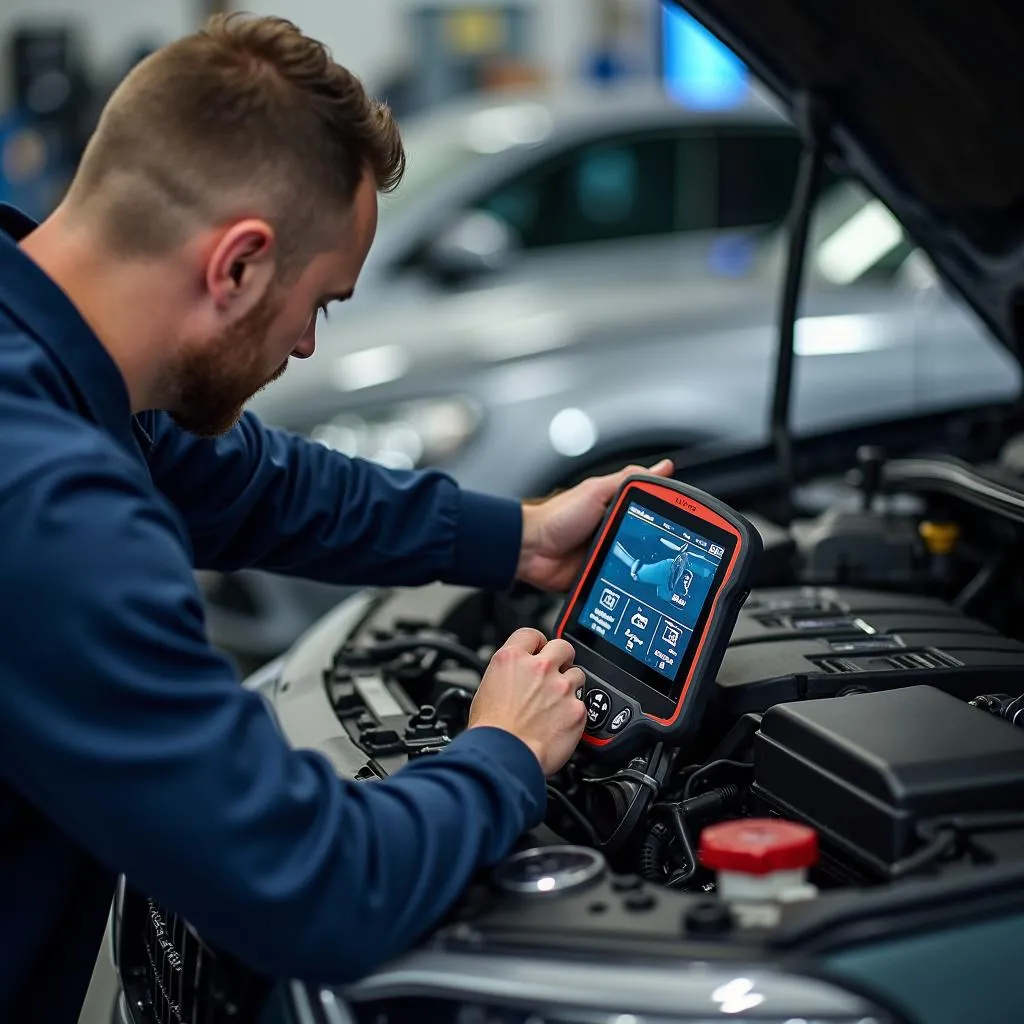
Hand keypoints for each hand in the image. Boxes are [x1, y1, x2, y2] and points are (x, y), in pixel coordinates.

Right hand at [468, 628, 585, 775]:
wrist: (504, 757)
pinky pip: (582, 704)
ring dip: (570, 686)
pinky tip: (560, 723)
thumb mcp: (486, 690)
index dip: (537, 643)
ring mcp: (561, 688)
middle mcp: (539, 668)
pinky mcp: (577, 709)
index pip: (532, 634)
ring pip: (577, 674)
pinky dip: (574, 712)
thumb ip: (507, 675)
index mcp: (512, 659)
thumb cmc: (491, 731)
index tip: (539, 650)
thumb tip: (515, 678)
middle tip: (556, 672)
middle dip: (561, 658)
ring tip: (557, 704)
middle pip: (562, 647)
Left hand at [516, 459, 673, 591]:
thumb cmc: (556, 517)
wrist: (530, 549)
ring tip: (651, 569)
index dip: (668, 517)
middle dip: (657, 547)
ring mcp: (607, 554)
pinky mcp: (600, 575)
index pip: (652, 512)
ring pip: (636, 564)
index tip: (687, 522)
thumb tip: (662, 468)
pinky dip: (625, 585)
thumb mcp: (595, 491)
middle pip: (647, 540)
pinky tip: (633, 585)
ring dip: (640, 567)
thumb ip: (626, 480)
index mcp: (615, 508)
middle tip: (669, 551)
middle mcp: (613, 530)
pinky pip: (619, 582)